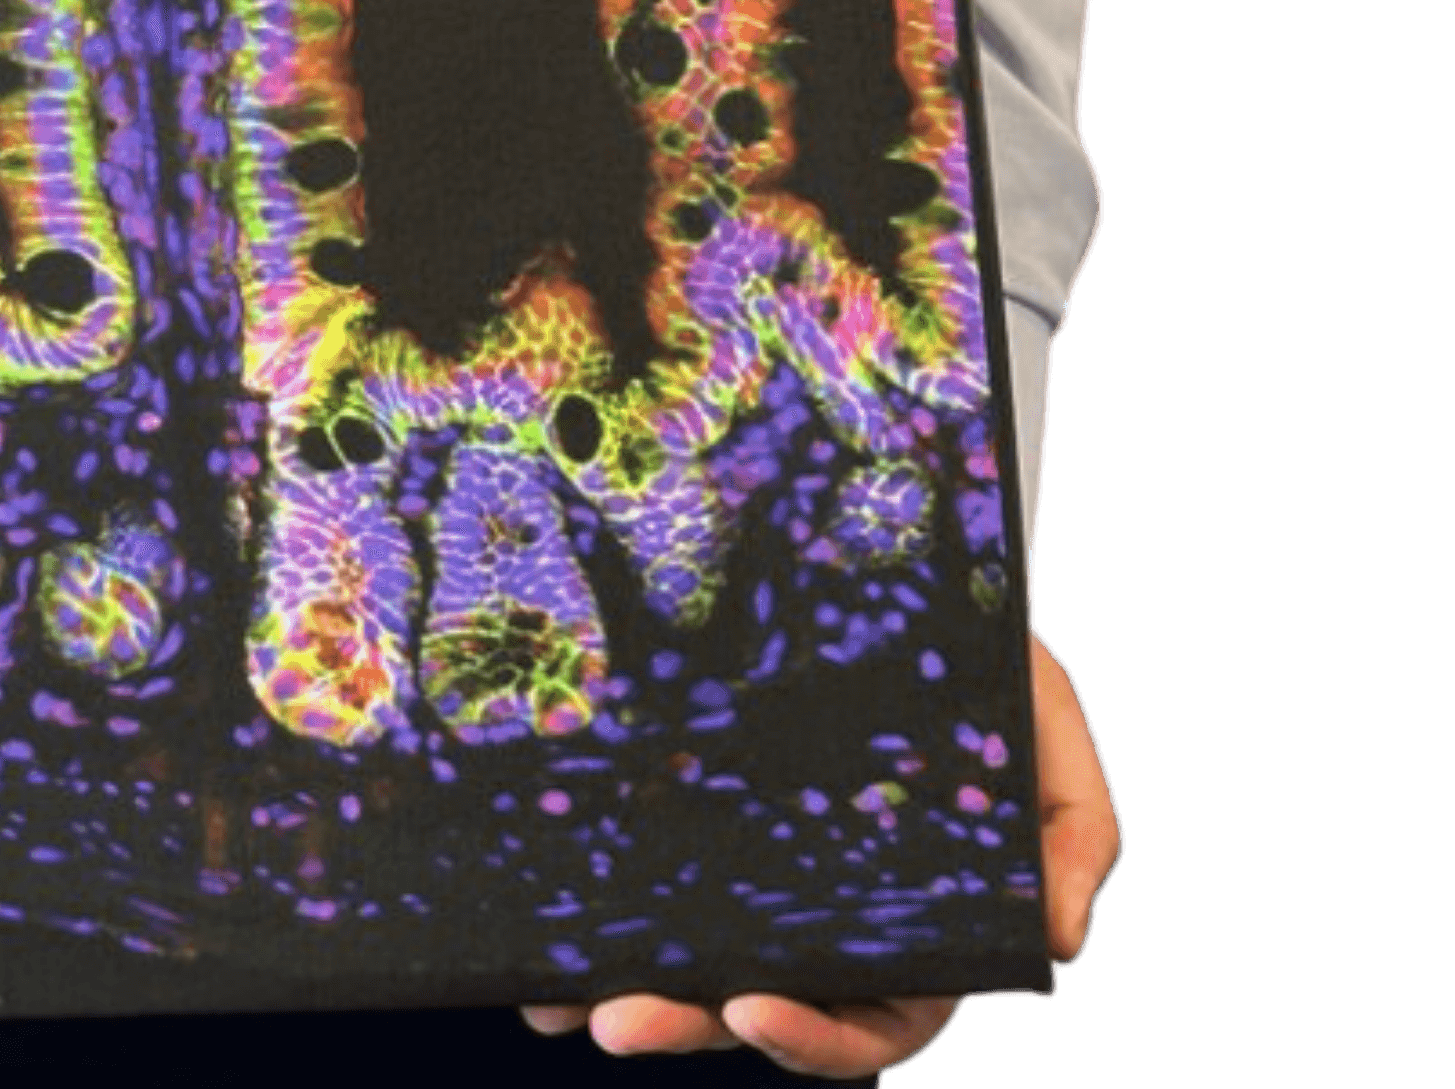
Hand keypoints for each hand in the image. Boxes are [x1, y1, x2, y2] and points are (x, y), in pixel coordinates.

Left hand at [517, 630, 1120, 1066]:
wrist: (909, 575)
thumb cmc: (993, 671)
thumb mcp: (1053, 735)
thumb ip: (1078, 836)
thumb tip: (1064, 939)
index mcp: (915, 932)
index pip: (868, 1021)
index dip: (816, 1037)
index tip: (754, 1005)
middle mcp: (826, 922)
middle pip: (759, 1006)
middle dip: (688, 1021)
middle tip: (616, 1018)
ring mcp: (754, 877)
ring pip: (688, 961)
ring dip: (622, 990)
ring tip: (554, 997)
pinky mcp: (695, 818)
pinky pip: (640, 884)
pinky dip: (589, 921)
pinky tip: (533, 936)